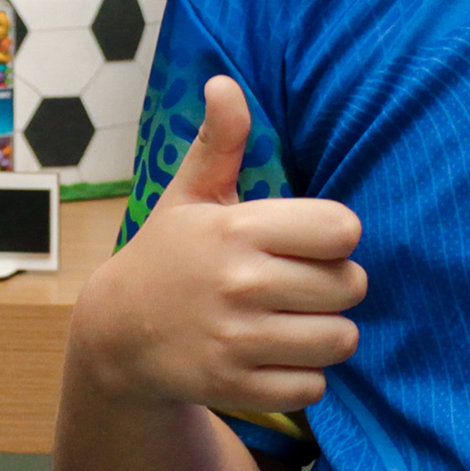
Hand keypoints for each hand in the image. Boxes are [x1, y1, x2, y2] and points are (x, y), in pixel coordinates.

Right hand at [73, 77, 364, 417]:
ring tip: (296, 320)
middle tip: (303, 284)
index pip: (342, 229)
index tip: (312, 240)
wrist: (118, 335)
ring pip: (341, 339)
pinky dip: (305, 374)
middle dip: (337, 285)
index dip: (336, 235)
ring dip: (327, 332)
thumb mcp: (188, 196)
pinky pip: (316, 385)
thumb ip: (219, 143)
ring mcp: (238, 341)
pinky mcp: (237, 387)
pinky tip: (276, 355)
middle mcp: (241, 285)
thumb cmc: (167, 256)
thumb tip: (224, 83)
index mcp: (237, 230)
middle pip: (351, 286)